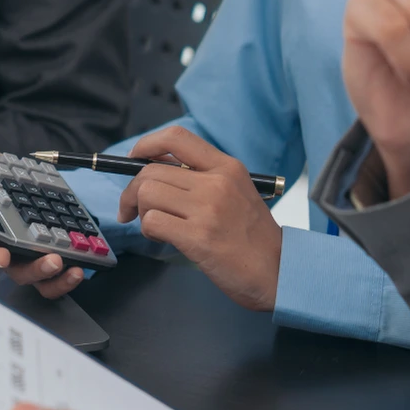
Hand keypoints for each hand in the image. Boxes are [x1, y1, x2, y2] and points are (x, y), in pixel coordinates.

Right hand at [0, 113, 85, 298]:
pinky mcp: (45, 263)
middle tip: (2, 256)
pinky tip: (76, 268)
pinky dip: (62, 281)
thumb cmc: (0, 177)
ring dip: (37, 272)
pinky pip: (49, 284)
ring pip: (21, 274)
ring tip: (54, 260)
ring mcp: (20, 256)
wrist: (34, 185)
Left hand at [115, 127, 280, 311]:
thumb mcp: (236, 192)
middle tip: (131, 210)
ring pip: (146, 194)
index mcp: (227, 167)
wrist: (278, 271)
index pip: (176, 138)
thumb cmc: (252, 236)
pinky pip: (152, 222)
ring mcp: (208, 209)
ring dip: (141, 213)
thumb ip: (202, 178)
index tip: (134, 159)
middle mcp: (217, 183)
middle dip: (131, 192)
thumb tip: (153, 169)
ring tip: (156, 226)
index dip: (146, 145)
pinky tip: (163, 238)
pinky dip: (148, 231)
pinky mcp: (199, 237)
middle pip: (151, 171)